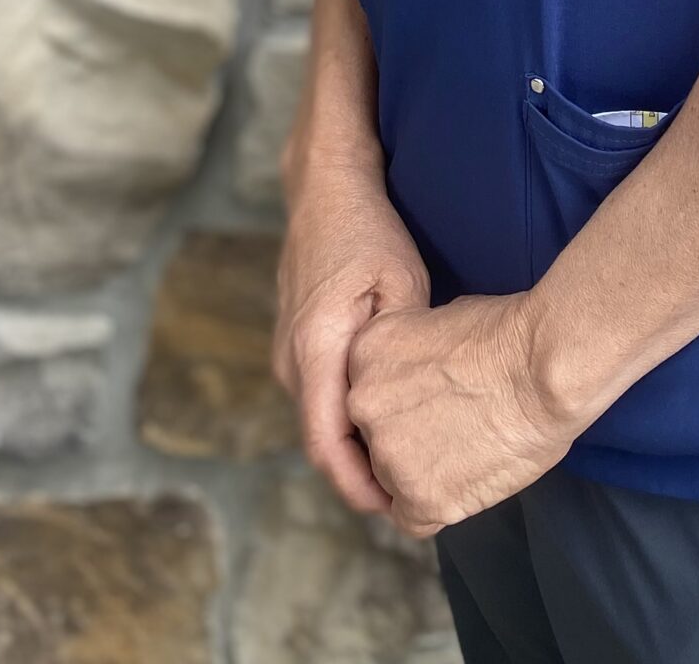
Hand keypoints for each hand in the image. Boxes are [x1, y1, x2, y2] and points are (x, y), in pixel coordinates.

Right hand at [272, 161, 432, 518]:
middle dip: (362, 475)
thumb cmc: (368, 232)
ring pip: (320, 420)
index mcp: (315, 350)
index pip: (326, 444)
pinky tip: (386, 421)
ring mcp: (286, 354)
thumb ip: (399, 350)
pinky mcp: (293, 345)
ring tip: (405, 465)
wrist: (324, 189)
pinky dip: (347, 419)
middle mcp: (290, 361)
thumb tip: (405, 406)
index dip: (357, 486)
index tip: (394, 510)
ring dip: (355, 447)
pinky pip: (318, 396)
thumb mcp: (401, 285)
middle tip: (412, 498)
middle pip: (321, 441)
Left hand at [345, 292, 578, 537]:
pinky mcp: (418, 498)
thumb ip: (410, 356)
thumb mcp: (438, 320)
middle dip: (410, 434)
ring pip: (393, 478)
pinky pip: (414, 519)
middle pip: (376, 435)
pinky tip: (468, 480)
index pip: (369, 391)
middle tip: (455, 424)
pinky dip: (438, 507)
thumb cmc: (509, 334)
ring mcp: (388, 455)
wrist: (545, 368)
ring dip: (425, 470)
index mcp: (365, 353)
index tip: (434, 400)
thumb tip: (419, 375)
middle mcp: (363, 405)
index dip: (404, 399)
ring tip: (471, 448)